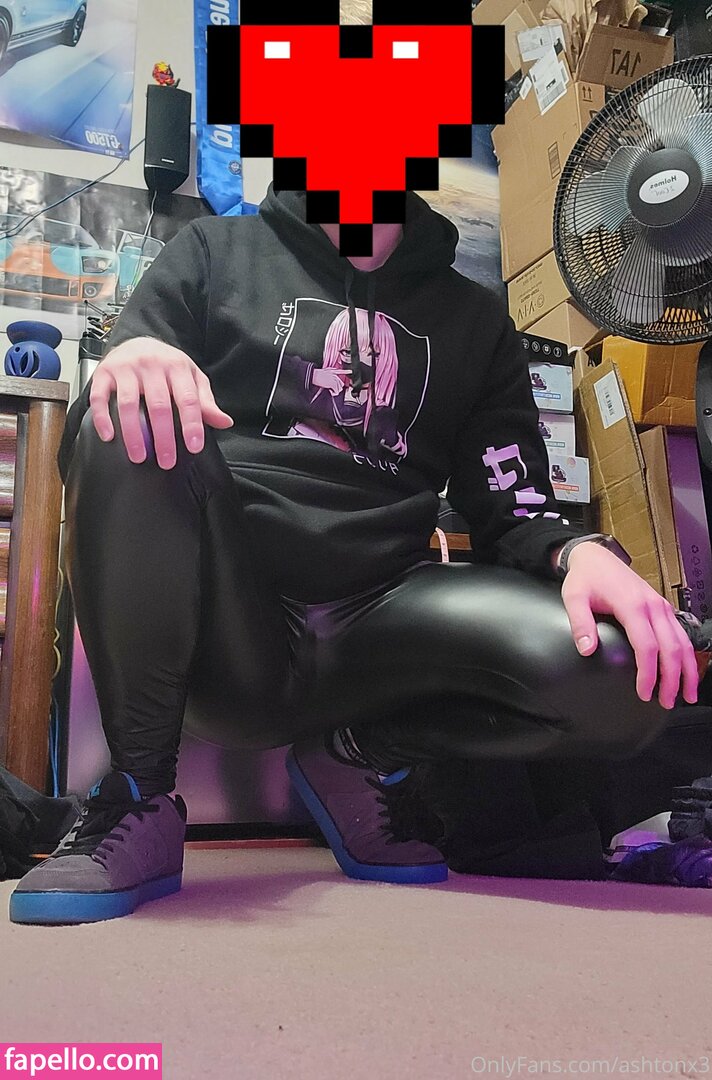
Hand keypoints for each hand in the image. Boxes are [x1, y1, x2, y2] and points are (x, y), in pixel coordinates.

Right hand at [89, 336, 233, 469]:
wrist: (136, 339)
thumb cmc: (166, 364)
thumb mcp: (191, 377)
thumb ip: (205, 400)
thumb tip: (224, 421)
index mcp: (176, 367)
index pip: (188, 399)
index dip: (192, 424)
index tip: (194, 447)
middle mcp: (151, 365)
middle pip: (158, 405)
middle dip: (163, 437)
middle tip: (166, 461)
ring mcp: (126, 368)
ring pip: (128, 404)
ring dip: (133, 434)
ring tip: (139, 456)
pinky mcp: (104, 372)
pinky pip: (100, 397)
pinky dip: (102, 418)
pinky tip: (108, 436)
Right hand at [311, 367, 350, 395]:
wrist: (313, 376)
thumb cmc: (316, 375)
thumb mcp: (324, 372)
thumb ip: (330, 373)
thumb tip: (333, 376)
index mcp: (333, 371)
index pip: (341, 371)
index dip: (346, 371)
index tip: (350, 371)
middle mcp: (335, 375)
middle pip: (341, 384)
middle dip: (337, 387)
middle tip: (331, 388)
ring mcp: (335, 380)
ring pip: (339, 388)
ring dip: (335, 390)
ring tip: (329, 389)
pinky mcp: (333, 384)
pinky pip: (336, 391)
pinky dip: (333, 393)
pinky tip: (329, 391)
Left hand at [561, 541, 698, 708]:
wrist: (596, 556)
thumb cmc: (586, 577)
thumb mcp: (574, 597)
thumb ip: (580, 622)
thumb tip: (586, 649)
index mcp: (632, 605)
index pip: (647, 646)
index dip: (648, 673)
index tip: (643, 692)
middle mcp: (653, 606)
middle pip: (671, 648)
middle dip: (672, 678)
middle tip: (666, 701)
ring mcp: (661, 606)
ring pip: (683, 642)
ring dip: (687, 670)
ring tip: (686, 693)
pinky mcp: (663, 608)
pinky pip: (681, 634)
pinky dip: (687, 655)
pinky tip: (686, 671)